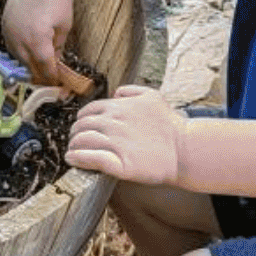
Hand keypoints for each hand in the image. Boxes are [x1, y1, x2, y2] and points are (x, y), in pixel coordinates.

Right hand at [1, 0, 75, 86]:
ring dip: (29, 64)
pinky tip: (29, 50)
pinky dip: (20, 51)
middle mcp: (19, 38)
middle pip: (29, 68)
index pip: (44, 70)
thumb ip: (58, 49)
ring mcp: (9, 30)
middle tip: (51, 80)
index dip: (52, 80)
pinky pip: (10, 44)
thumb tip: (55, 64)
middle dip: (41, 76)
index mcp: (37, 41)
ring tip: (40, 66)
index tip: (59, 86)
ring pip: (18, 58)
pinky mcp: (5, 22)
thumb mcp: (63, 28)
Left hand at [68, 87, 186, 188]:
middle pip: (82, 126)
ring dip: (73, 146)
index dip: (81, 120)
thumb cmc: (170, 125)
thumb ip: (130, 91)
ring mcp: (116, 143)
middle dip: (75, 133)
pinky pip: (92, 159)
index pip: (88, 111)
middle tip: (74, 141)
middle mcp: (114, 122)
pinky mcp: (121, 164)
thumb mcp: (152, 96)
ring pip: (83, 141)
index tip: (80, 129)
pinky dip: (78, 158)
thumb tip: (114, 94)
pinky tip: (72, 159)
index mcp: (118, 107)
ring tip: (71, 151)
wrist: (185, 150)